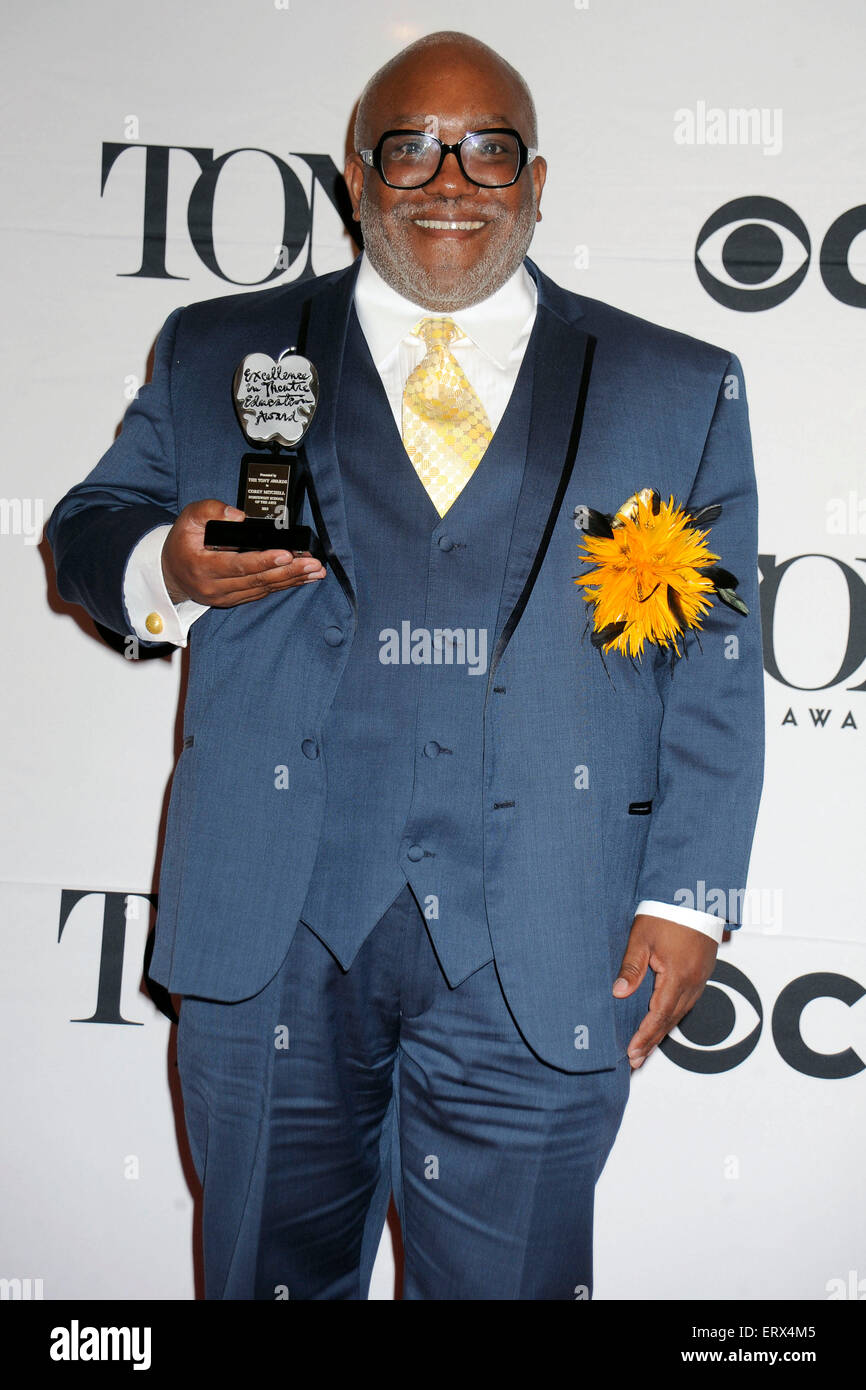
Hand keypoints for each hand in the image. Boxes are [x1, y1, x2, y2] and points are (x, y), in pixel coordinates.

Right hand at [161, 499, 325, 606]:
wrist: (171, 572)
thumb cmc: (182, 542)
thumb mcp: (189, 518)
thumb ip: (211, 511)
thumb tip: (239, 516)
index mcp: (203, 567)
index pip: (237, 565)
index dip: (263, 560)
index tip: (286, 554)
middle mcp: (215, 587)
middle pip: (257, 580)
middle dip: (288, 572)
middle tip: (312, 564)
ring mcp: (225, 597)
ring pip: (263, 588)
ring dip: (291, 580)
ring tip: (315, 571)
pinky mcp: (235, 600)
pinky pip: (262, 593)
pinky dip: (283, 585)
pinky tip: (302, 578)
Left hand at [612, 913, 718, 1069]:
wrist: (694, 897)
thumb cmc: (667, 913)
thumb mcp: (641, 938)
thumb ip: (631, 968)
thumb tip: (619, 994)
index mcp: (678, 975)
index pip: (659, 1014)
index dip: (645, 1036)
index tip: (632, 1052)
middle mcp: (693, 982)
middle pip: (671, 1020)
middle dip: (652, 1042)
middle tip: (636, 1060)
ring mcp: (701, 978)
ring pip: (681, 1013)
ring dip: (663, 1031)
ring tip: (646, 1047)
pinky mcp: (702, 973)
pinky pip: (687, 1002)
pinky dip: (673, 1016)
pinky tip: (663, 1022)